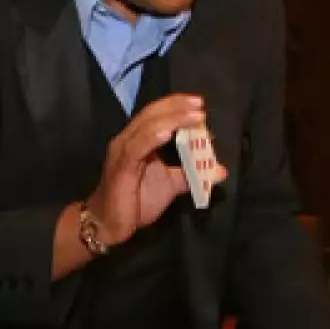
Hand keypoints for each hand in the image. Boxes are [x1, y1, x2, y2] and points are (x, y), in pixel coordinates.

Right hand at [85, 94, 228, 246]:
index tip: (199, 104)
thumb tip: (219, 171)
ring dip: (172, 119)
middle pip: (152, 114)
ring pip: (147, 126)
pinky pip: (137, 147)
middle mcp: (128, 140)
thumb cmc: (136, 202)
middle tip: (200, 105)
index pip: (156, 114)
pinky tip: (169, 132)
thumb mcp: (170, 185)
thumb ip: (192, 174)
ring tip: (194, 117)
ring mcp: (122, 151)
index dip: (176, 105)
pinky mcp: (121, 167)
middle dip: (177, 107)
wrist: (110, 223)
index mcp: (138, 140)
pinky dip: (153, 137)